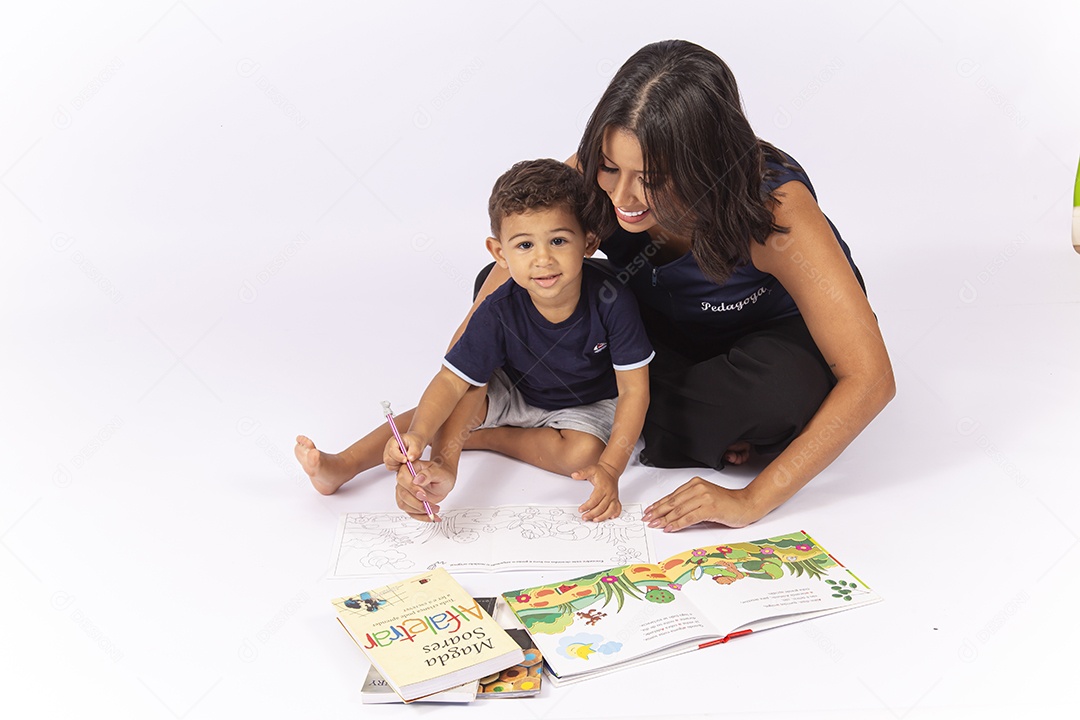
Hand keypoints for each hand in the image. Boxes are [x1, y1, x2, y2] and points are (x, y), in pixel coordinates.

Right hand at [383, 431, 424, 470]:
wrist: (414, 445)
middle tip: (408, 462)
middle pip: (388, 459)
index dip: (398, 457)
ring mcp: (388, 456)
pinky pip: (391, 468)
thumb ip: (414, 451)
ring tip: (407, 461)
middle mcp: (388, 449)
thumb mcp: (417, 444)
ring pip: (389, 465)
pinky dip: (398, 468)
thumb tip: (410, 459)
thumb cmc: (414, 442)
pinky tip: (404, 464)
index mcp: (393, 441)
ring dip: (398, 466)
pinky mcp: (389, 462)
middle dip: (398, 462)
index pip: (392, 450)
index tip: (406, 460)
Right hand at [395, 459, 454, 522]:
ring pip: (404, 505)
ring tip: (435, 509)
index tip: (423, 495)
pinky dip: (421, 516)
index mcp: (409, 469)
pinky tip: (432, 516)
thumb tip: (418, 479)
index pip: (402, 478)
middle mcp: (404, 480)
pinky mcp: (409, 502)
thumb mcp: (439, 472)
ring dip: (420, 510)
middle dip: (417, 502)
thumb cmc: (441, 473)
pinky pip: (410, 512)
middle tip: (430, 505)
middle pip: (402, 494)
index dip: (412, 488)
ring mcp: (405, 492)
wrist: (444, 479)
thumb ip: (429, 474)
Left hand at [572, 463, 621, 521]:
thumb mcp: (590, 469)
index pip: (595, 500)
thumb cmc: (601, 472)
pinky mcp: (616, 499)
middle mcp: (609, 493)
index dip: (587, 506)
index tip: (581, 509)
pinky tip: (610, 517)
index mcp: (603, 487)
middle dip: (592, 514)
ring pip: (610, 510)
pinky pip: (617, 508)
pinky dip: (614, 514)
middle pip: (601, 507)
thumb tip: (574, 475)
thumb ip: (582, 473)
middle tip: (584, 517)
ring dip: (603, 516)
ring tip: (594, 520)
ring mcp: (613, 497)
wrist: (611, 471)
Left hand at [642, 477, 758, 530]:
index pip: (672, 496)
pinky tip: (670, 528)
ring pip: (679, 510)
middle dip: (658, 512)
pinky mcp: (710, 507)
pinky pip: (689, 517)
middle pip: (673, 502)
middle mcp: (698, 488)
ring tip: (656, 525)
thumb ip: (690, 503)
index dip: (659, 504)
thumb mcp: (705, 499)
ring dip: (665, 519)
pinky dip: (678, 524)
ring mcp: (704, 497)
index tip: (649, 511)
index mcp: (695, 483)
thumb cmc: (727, 503)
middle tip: (648, 519)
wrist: (746, 504)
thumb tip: (671, 513)